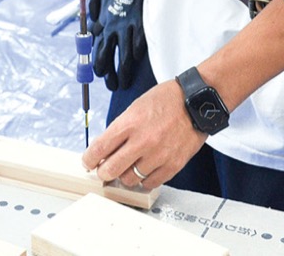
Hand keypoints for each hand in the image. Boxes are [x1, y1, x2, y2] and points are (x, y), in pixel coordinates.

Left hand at [83, 80, 201, 189]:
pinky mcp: (173, 165)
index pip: (100, 147)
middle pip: (111, 169)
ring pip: (130, 179)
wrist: (196, 103)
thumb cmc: (166, 101)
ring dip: (125, 175)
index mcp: (130, 123)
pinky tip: (143, 171)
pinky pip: (150, 182)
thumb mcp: (135, 108)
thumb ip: (120, 129)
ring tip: (127, 168)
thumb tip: (105, 148)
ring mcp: (158, 155)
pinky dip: (144, 180)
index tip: (87, 162)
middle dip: (103, 172)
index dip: (89, 159)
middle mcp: (143, 141)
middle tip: (103, 171)